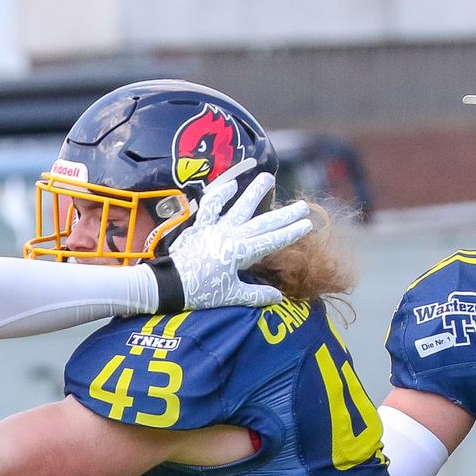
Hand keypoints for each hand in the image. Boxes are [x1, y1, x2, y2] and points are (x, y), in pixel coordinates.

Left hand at [167, 159, 315, 310]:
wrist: (168, 285)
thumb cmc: (200, 293)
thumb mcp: (231, 296)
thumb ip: (255, 294)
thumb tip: (277, 297)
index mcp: (241, 252)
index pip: (272, 240)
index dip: (291, 233)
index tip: (307, 224)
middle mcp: (231, 235)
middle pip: (263, 222)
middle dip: (285, 214)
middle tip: (302, 205)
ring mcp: (215, 228)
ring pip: (239, 207)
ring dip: (254, 192)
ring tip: (268, 177)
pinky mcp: (200, 227)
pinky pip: (210, 207)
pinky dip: (219, 195)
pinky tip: (231, 185)